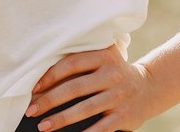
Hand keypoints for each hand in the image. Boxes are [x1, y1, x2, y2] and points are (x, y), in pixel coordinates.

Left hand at [26, 44, 156, 131]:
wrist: (148, 87)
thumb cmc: (112, 72)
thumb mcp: (102, 58)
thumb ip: (79, 61)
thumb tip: (41, 81)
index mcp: (103, 55)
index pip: (71, 64)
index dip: (50, 76)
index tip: (33, 89)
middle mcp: (112, 74)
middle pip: (74, 88)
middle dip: (49, 101)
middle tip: (31, 111)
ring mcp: (118, 95)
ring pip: (84, 109)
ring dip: (61, 119)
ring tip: (43, 126)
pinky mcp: (124, 115)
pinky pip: (100, 127)